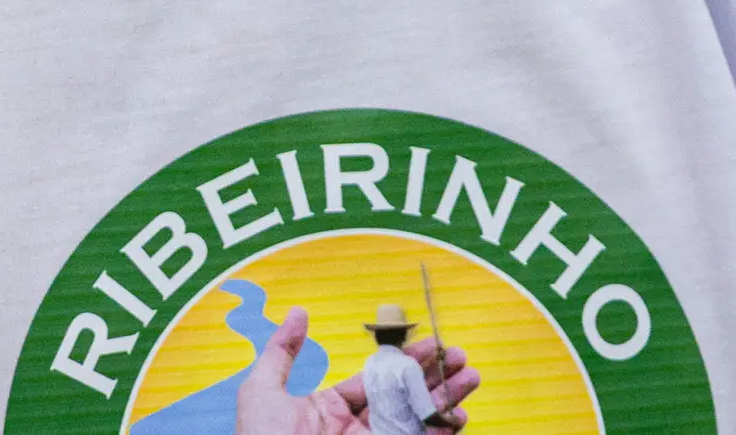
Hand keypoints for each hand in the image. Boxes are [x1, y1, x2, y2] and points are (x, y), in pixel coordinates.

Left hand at [232, 311, 482, 431]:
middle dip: (435, 377)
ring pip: (417, 421)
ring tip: (472, 378)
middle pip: (404, 398)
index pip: (376, 380)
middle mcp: (356, 429)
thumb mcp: (263, 391)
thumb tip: (298, 311)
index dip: (406, 360)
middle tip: (462, 357)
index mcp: (330, 410)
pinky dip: (440, 431)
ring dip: (446, 400)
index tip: (433, 342)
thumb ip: (282, 352)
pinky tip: (459, 416)